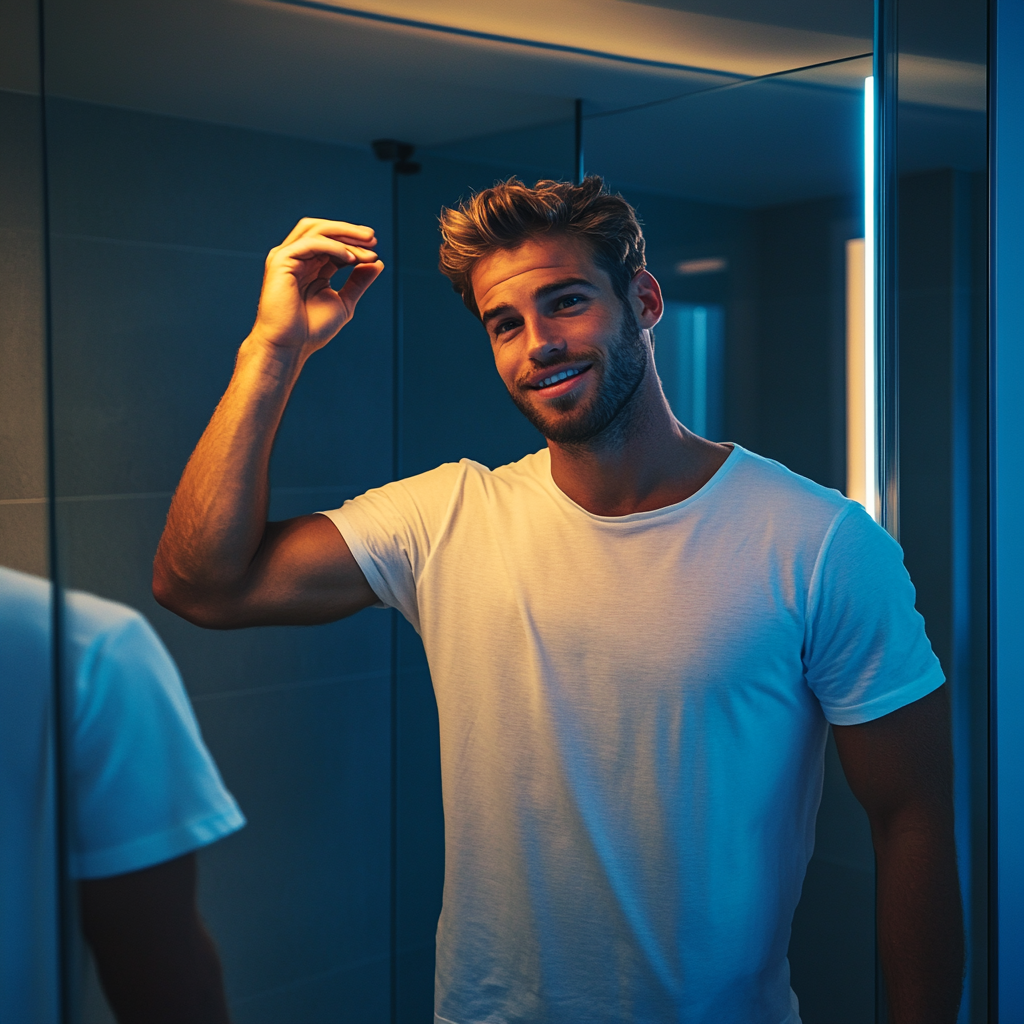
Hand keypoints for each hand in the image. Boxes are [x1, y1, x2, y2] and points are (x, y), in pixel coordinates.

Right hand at [250, 217, 383, 357]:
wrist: (290, 346)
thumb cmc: (311, 330)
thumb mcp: (344, 302)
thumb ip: (358, 282)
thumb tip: (378, 262)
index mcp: (310, 266)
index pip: (333, 244)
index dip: (354, 243)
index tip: (375, 251)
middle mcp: (297, 257)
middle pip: (323, 230)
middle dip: (349, 231)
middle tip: (373, 238)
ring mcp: (287, 257)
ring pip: (316, 231)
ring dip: (343, 234)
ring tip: (366, 244)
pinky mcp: (281, 261)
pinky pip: (310, 243)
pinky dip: (332, 247)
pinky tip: (350, 258)